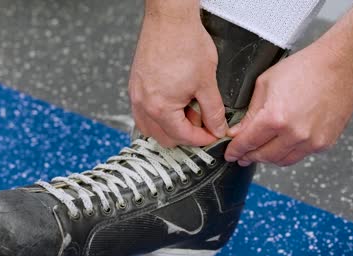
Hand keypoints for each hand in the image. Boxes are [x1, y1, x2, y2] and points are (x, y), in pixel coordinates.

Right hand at [129, 1, 227, 146]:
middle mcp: (143, 104)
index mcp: (160, 107)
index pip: (183, 137)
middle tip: (204, 123)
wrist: (170, 18)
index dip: (203, 139)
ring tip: (189, 111)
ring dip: (171, 127)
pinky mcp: (136, 85)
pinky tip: (175, 103)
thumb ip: (214, 111)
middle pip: (165, 137)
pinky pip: (144, 112)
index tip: (213, 135)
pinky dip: (160, 115)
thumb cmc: (185, 42)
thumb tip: (217, 127)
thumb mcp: (207, 82)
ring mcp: (136, 95)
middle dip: (187, 135)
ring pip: (152, 127)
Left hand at [224, 5, 352, 166]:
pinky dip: (289, 152)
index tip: (230, 154)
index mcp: (275, 117)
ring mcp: (311, 141)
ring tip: (261, 151)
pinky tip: (283, 144)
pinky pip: (300, 155)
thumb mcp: (266, 84)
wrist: (340, 65)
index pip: (247, 143)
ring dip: (268, 158)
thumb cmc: (305, 68)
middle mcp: (294, 134)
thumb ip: (250, 113)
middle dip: (249, 156)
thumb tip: (237, 132)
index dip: (235, 150)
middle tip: (242, 155)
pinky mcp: (325, 143)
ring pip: (282, 161)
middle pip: (264, 156)